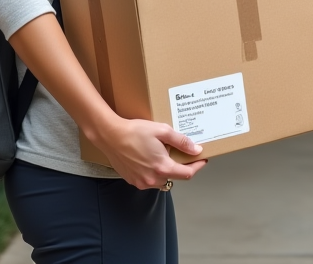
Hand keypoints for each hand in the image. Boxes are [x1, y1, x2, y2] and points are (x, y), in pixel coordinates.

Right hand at [93, 117, 207, 189]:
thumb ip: (181, 141)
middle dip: (181, 167)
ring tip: (164, 156)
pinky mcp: (133, 181)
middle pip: (175, 177)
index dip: (197, 166)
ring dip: (167, 171)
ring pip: (162, 180)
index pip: (187, 174)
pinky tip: (150, 159)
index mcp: (163, 167)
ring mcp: (142, 182)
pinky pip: (150, 180)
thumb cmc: (135, 131)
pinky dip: (154, 173)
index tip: (201, 159)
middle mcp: (153, 179)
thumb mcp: (162, 131)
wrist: (110, 136)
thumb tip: (196, 150)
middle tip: (181, 154)